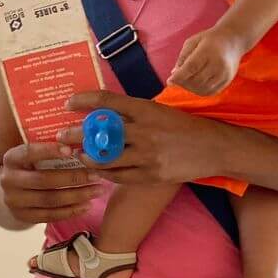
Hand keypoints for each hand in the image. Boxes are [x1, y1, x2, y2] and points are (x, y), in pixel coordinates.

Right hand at [0, 142, 104, 225]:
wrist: (10, 192)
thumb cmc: (29, 167)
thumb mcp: (31, 155)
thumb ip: (48, 147)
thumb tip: (80, 139)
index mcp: (11, 159)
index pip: (29, 152)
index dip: (49, 151)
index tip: (72, 150)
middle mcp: (8, 180)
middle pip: (44, 180)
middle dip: (73, 178)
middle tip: (96, 175)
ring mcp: (14, 201)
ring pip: (50, 200)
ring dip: (77, 195)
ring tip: (97, 190)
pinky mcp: (23, 216)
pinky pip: (50, 215)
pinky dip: (71, 211)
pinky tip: (86, 205)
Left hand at [60, 93, 223, 185]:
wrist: (215, 148)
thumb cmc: (184, 127)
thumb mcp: (159, 111)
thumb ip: (133, 113)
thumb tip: (102, 114)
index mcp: (146, 109)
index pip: (107, 101)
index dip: (83, 101)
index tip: (68, 104)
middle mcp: (144, 131)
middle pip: (99, 133)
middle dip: (76, 135)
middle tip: (62, 136)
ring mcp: (147, 155)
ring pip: (105, 159)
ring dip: (87, 158)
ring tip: (79, 156)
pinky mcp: (151, 175)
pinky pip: (119, 176)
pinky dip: (105, 173)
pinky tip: (97, 170)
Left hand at [167, 28, 244, 95]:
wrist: (232, 40)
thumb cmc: (208, 40)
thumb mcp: (192, 42)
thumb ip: (182, 57)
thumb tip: (173, 74)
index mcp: (208, 51)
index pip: (191, 68)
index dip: (179, 77)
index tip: (169, 81)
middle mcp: (218, 64)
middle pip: (196, 80)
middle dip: (183, 83)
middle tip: (177, 79)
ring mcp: (224, 74)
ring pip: (203, 89)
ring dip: (190, 88)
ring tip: (186, 81)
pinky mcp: (227, 80)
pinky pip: (210, 91)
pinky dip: (200, 90)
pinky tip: (195, 84)